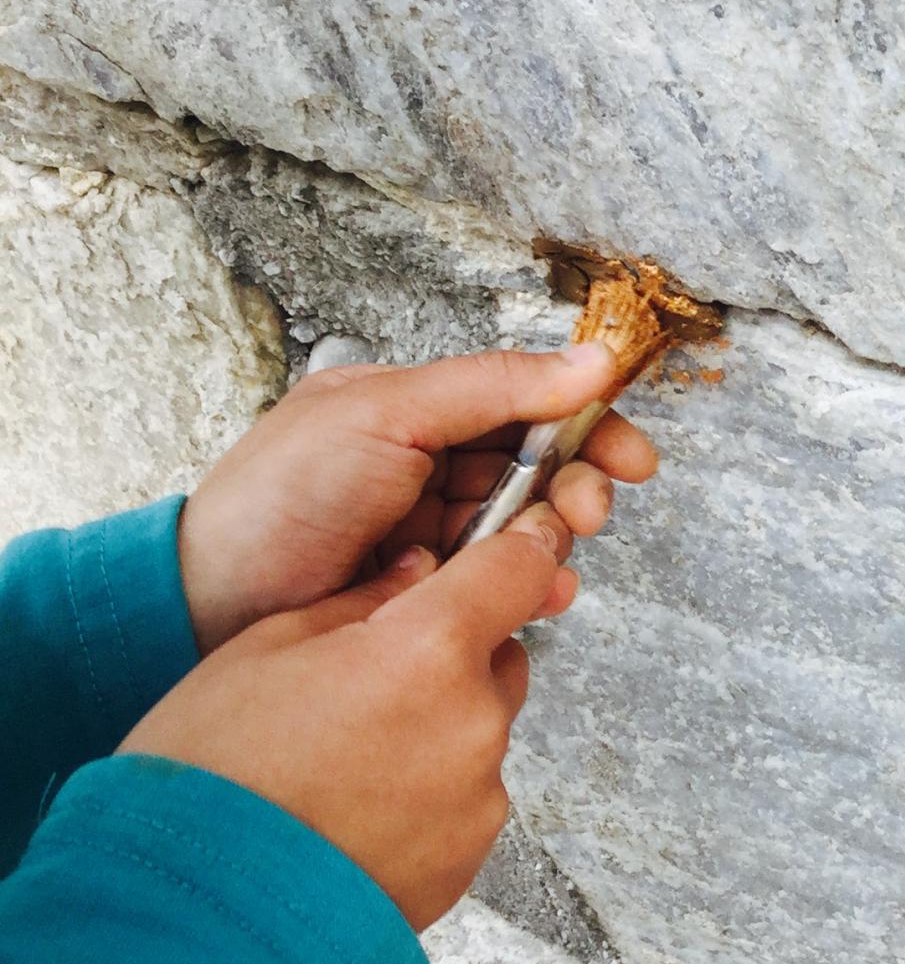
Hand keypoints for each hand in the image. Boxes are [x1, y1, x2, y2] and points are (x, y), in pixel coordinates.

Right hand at [122, 513, 567, 929]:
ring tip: (343, 760)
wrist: (195, 920)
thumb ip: (359, 601)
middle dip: (450, 654)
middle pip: (496, 657)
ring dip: (436, 729)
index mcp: (427, 651)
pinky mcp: (468, 860)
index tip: (516, 538)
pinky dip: (427, 794)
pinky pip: (464, 798)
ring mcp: (477, 799)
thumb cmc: (212, 777)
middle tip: (365, 679)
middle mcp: (472, 722)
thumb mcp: (265, 648)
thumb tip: (415, 573)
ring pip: (478, 731)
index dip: (517, 547)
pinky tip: (354, 810)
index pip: (516, 571)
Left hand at [178, 343, 657, 652]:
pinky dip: (529, 594)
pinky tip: (535, 602)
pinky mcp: (429, 598)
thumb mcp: (385, 415)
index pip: (527, 402)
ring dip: (555, 544)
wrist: (211, 604)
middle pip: (541, 469)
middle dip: (579, 489)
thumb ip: (492, 386)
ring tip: (550, 563)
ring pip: (530, 533)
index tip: (633, 456)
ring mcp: (431, 536)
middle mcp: (430, 468)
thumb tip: (592, 359)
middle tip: (587, 514)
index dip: (587, 423)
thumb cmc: (279, 497)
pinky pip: (502, 590)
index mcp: (417, 410)